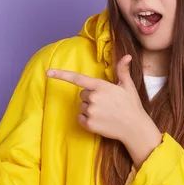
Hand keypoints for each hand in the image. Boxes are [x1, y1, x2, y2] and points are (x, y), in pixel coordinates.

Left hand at [46, 55, 161, 165]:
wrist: (135, 128)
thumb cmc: (132, 105)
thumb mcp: (128, 86)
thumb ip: (122, 70)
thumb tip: (127, 56)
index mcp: (101, 86)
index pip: (77, 78)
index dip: (61, 74)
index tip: (48, 72)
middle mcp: (93, 98)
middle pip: (82, 94)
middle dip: (91, 96)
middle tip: (106, 102)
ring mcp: (90, 112)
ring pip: (82, 106)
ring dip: (90, 108)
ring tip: (106, 112)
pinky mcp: (89, 124)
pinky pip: (80, 118)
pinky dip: (86, 119)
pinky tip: (100, 120)